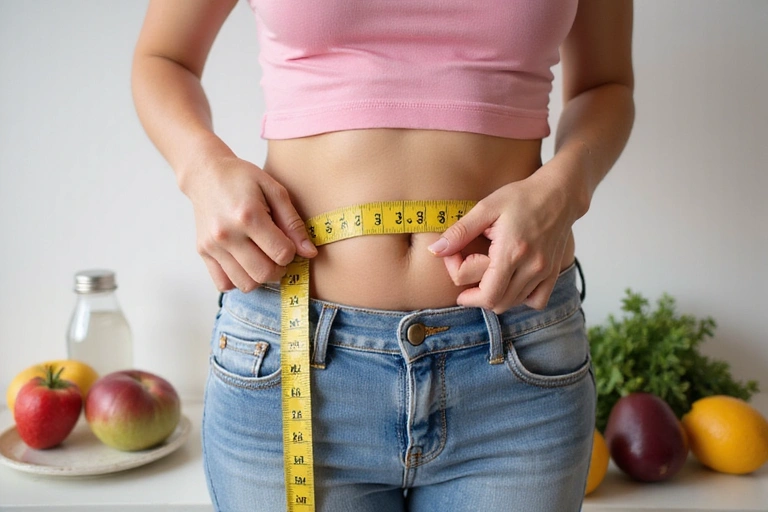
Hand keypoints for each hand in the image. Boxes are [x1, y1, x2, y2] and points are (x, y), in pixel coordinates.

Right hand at [185, 156, 316, 291]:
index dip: (292, 252)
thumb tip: (309, 252)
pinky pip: (224, 284)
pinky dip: (239, 280)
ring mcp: (212, 245)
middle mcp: (227, 234)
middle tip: (279, 255)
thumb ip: (293, 223)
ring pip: (245, 284)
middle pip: (264, 273)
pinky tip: (245, 264)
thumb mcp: (274, 190)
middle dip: (280, 269)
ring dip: (261, 277)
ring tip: (263, 259)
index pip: (281, 253)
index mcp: (248, 215)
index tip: (288, 242)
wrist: (206, 174)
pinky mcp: (203, 252)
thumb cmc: (243, 179)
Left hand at [428, 169, 575, 312]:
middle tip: (464, 268)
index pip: (482, 290)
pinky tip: (508, 281)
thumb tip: (435, 251)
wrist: (558, 194)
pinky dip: (517, 298)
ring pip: (511, 304)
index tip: (453, 255)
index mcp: (512, 252)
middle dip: (471, 292)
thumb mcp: (486, 208)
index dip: (457, 275)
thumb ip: (460, 232)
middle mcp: (531, 268)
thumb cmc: (521, 197)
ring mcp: (544, 273)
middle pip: (494, 302)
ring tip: (483, 271)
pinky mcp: (552, 274)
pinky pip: (535, 301)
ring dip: (491, 295)